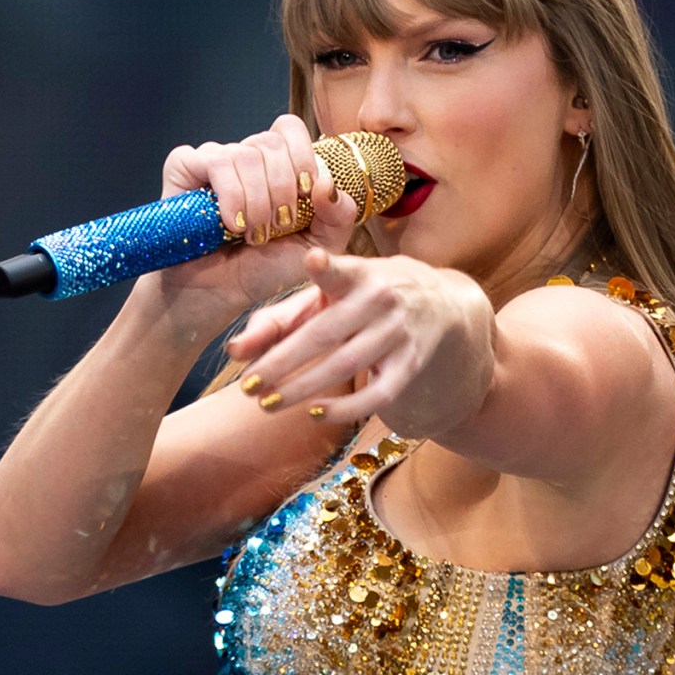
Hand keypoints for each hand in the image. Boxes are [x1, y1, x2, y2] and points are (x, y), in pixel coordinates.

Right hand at [133, 114, 364, 327]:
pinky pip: (214, 162)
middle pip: (271, 143)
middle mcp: (246, 156)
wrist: (219, 294)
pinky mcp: (184, 168)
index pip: (289, 129)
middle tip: (277, 227)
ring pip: (245, 155)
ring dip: (256, 201)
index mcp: (277, 164)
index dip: (302, 156)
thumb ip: (340, 216)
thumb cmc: (264, 269)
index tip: (304, 194)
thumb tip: (326, 182)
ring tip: (252, 234)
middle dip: (281, 190)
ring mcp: (214, 160)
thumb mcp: (317, 247)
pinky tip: (229, 224)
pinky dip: (230, 195)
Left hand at [225, 249, 494, 436]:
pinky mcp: (412, 364)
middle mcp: (382, 300)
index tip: (313, 260)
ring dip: (303, 389)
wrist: (440, 305)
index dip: (326, 269)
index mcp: (358, 275)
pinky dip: (346, 408)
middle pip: (325, 334)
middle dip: (281, 363)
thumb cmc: (363, 299)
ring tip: (267, 404)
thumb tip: (234, 351)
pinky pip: (379, 394)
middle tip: (247, 387)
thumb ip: (279, 319)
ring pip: (346, 366)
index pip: (341, 271)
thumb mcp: (327, 298)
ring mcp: (400, 333)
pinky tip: (315, 414)